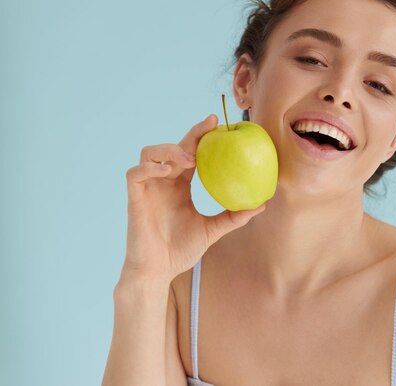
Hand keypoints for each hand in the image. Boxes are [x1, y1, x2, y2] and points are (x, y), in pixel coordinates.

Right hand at [122, 114, 265, 282]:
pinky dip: (149, 167)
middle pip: (174, 146)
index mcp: (180, 185)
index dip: (202, 136)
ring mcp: (147, 188)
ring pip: (149, 153)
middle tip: (211, 125)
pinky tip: (166, 171)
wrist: (159, 271)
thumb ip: (233, 216)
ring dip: (170, 150)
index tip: (220, 125)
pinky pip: (135, 173)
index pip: (191, 153)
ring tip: (189, 160)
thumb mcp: (212, 230)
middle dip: (192, 133)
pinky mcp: (134, 198)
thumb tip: (261, 204)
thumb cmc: (180, 250)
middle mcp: (163, 182)